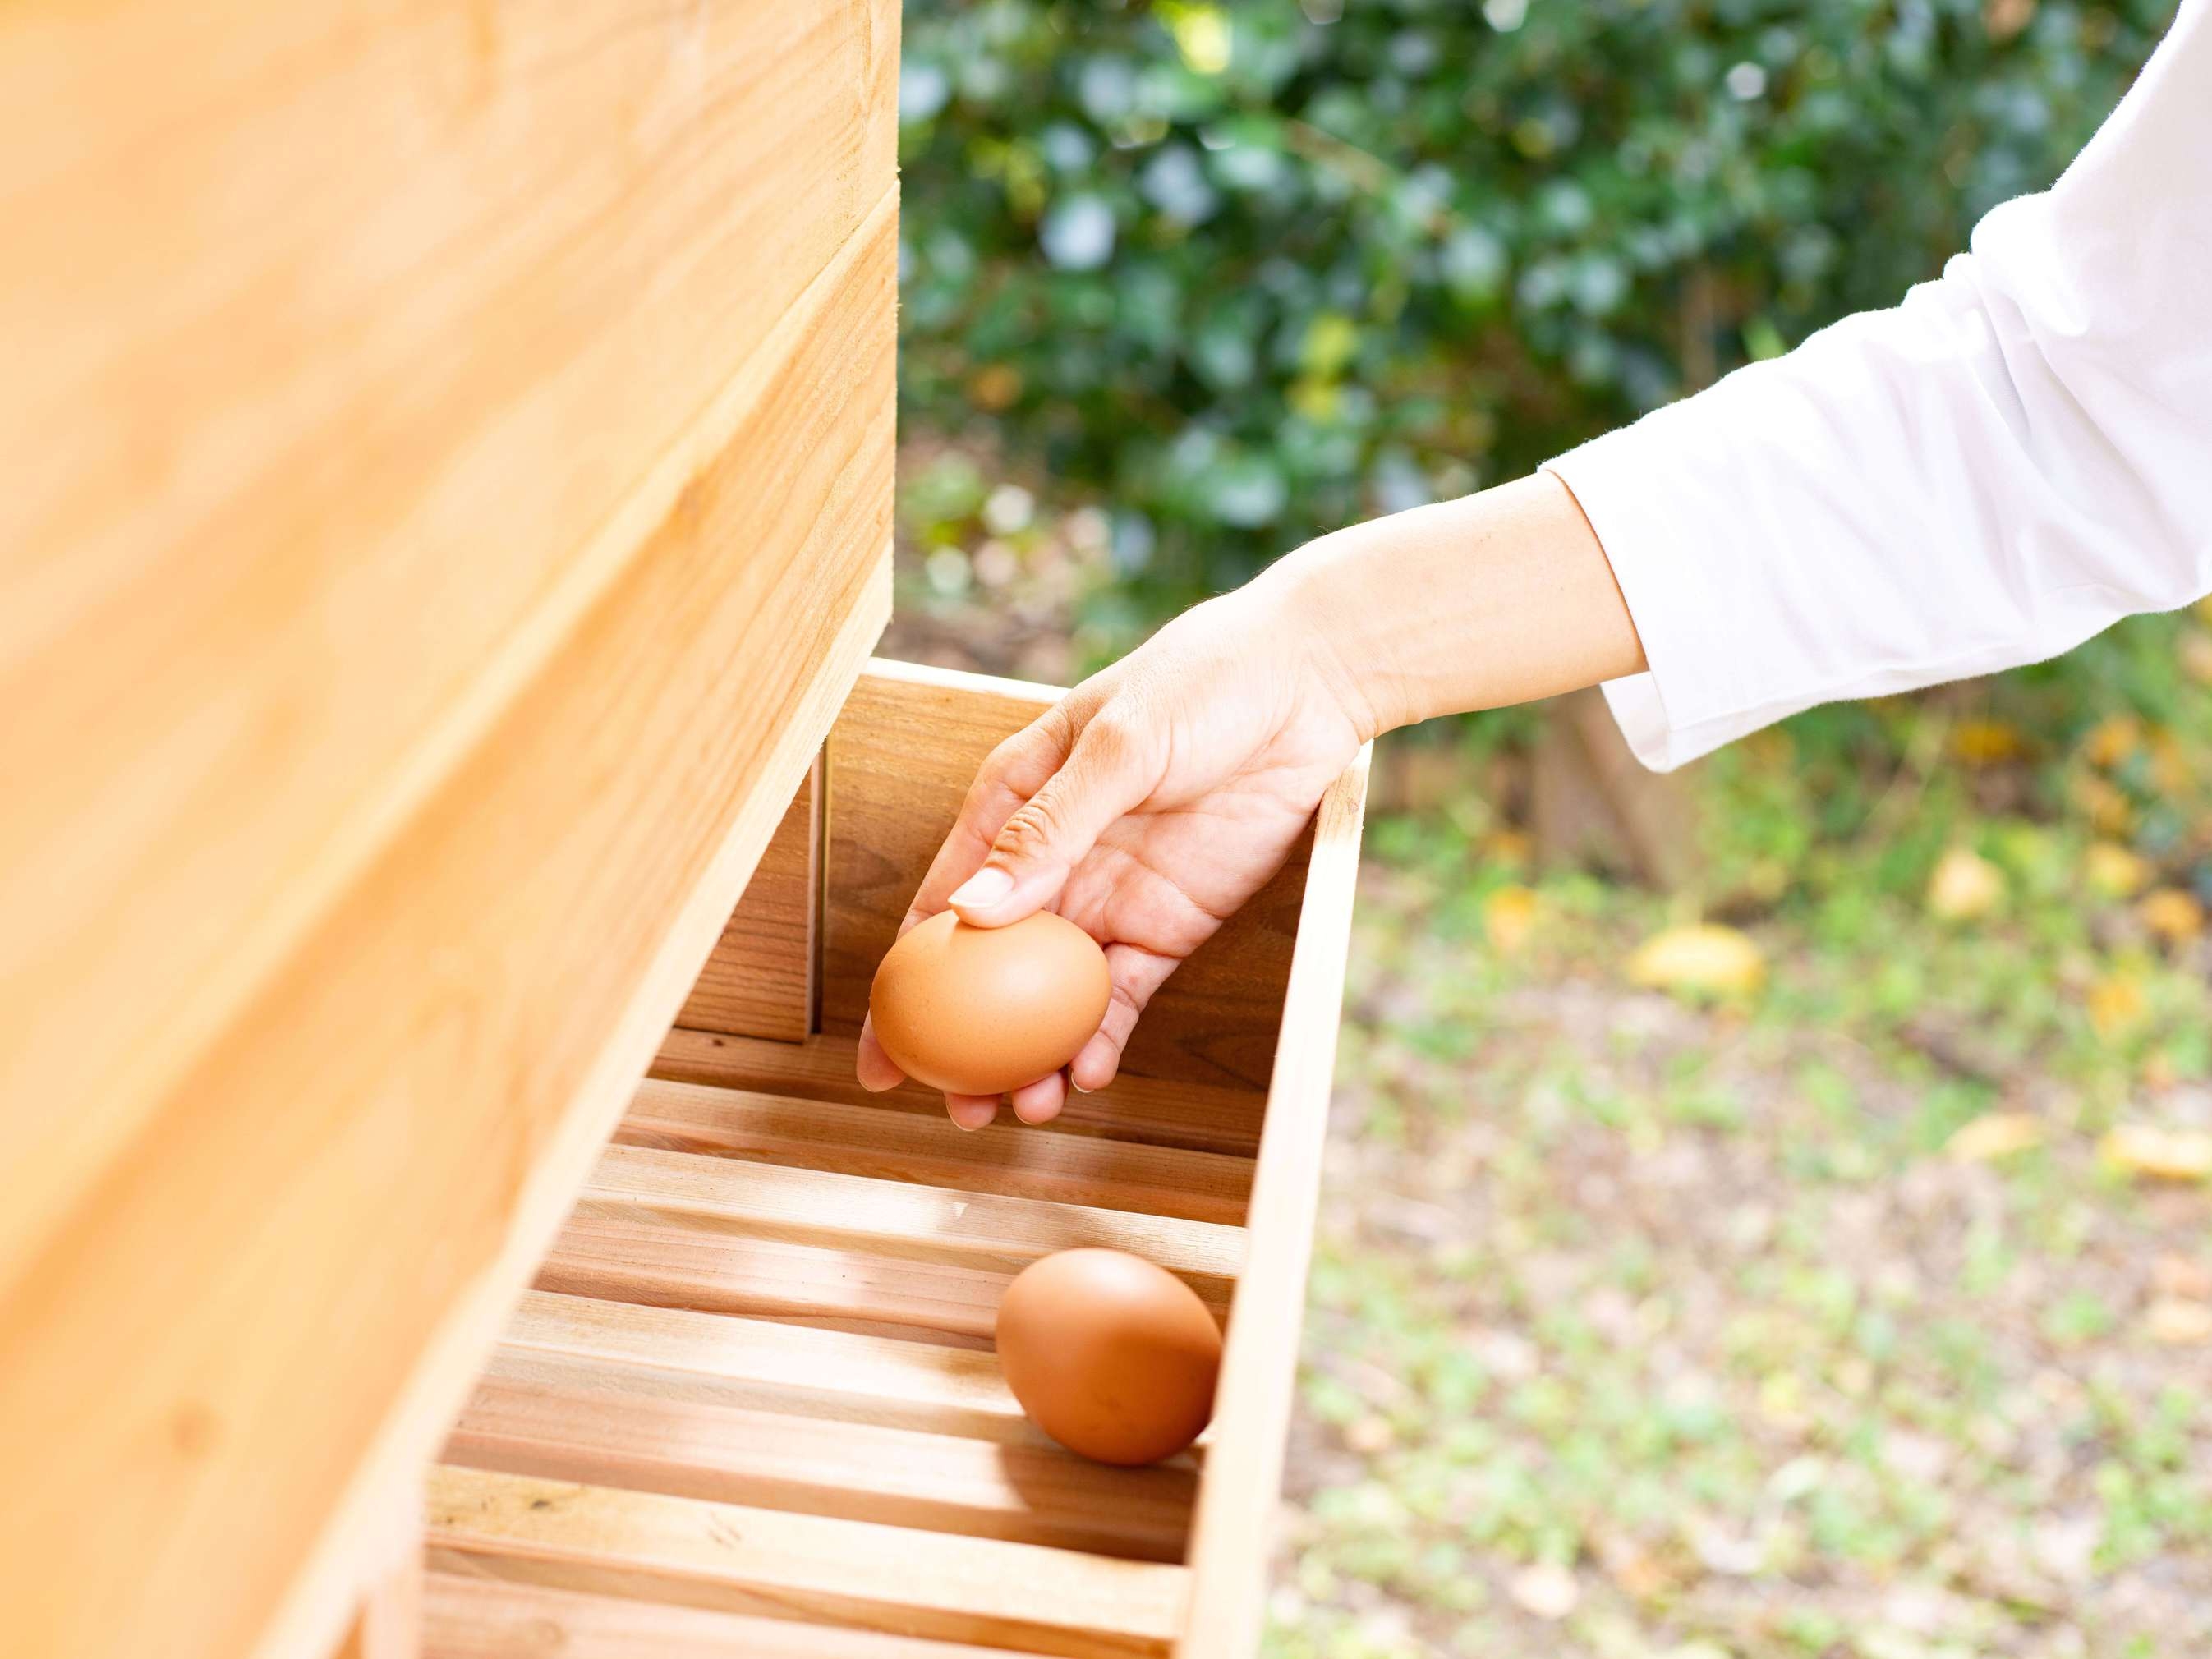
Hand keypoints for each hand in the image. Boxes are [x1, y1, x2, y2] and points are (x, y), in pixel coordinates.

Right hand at [855, 574, 1377, 1128]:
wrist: (1307, 685)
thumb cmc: (1201, 685)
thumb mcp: (1117, 746)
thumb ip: (1049, 828)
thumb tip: (971, 911)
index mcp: (1013, 803)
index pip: (942, 904)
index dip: (905, 983)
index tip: (881, 1054)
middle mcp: (1052, 861)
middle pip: (992, 971)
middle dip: (967, 1046)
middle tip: (956, 1107)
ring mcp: (1109, 898)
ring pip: (1053, 1000)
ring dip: (1036, 1058)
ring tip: (1026, 1109)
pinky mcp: (1169, 925)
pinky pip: (1125, 996)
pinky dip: (1103, 1039)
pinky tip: (1088, 1075)